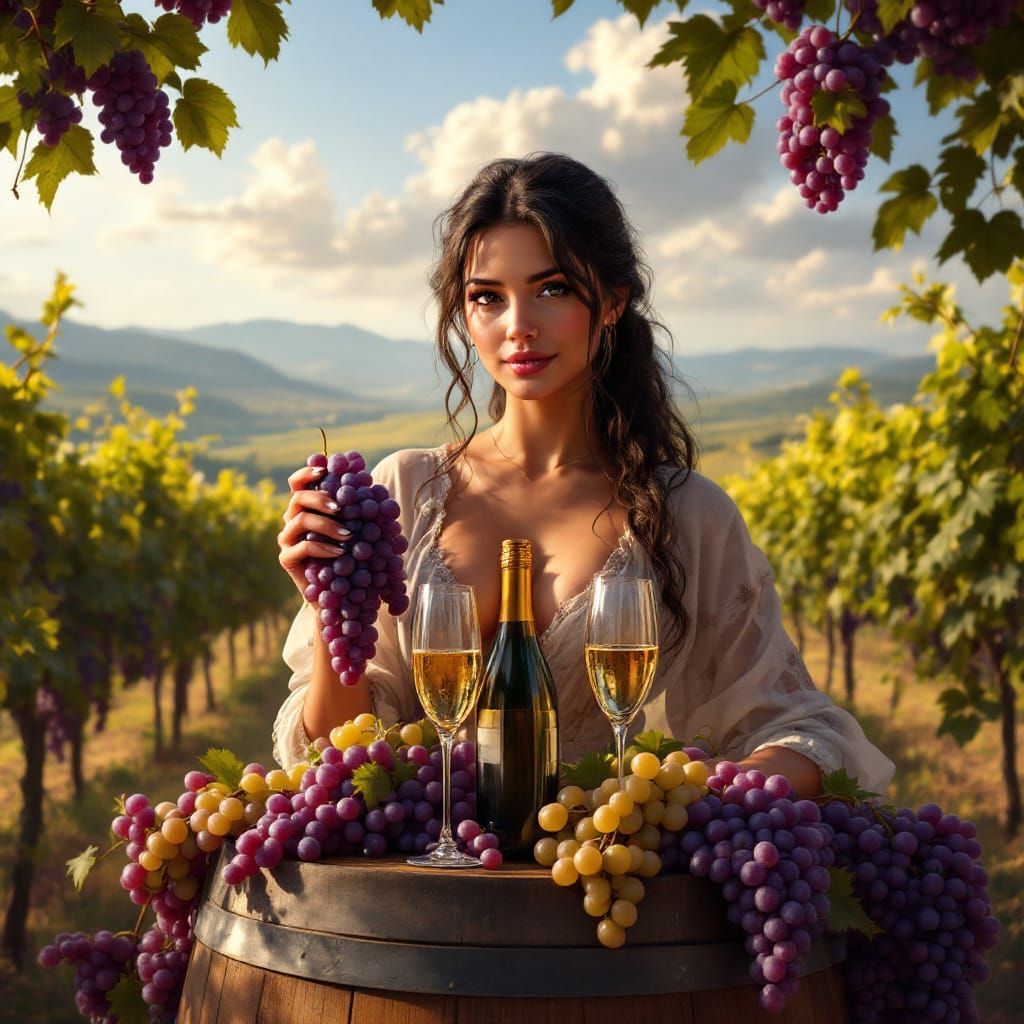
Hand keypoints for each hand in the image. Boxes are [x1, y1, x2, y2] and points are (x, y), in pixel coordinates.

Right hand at [277, 465, 352, 598]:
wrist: (341, 593)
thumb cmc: (352, 555)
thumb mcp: (358, 528)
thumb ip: (357, 505)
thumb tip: (368, 478)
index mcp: (307, 507)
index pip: (297, 483)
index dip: (307, 473)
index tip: (324, 471)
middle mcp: (293, 519)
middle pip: (298, 497)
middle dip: (321, 498)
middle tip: (342, 508)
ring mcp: (287, 539)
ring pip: (300, 520)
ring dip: (327, 525)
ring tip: (349, 535)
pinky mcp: (286, 558)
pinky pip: (302, 547)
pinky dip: (323, 547)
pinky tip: (341, 553)